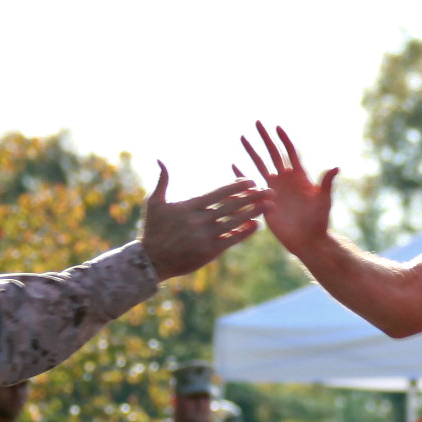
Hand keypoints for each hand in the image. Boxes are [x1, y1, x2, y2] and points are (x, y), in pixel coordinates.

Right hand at [139, 162, 263, 279]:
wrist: (151, 261)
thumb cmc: (153, 230)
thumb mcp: (154, 203)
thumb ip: (162, 181)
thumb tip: (160, 160)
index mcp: (189, 207)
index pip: (218, 193)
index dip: (236, 186)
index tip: (251, 180)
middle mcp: (199, 220)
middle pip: (231, 205)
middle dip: (252, 196)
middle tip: (269, 190)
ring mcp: (205, 236)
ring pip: (235, 222)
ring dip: (254, 212)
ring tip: (269, 205)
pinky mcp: (209, 252)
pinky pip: (232, 240)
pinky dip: (245, 232)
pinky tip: (257, 225)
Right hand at [240, 124, 338, 256]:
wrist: (307, 239)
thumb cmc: (319, 220)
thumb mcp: (324, 200)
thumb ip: (326, 183)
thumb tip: (337, 167)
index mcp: (299, 176)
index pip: (290, 152)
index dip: (284, 139)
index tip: (276, 126)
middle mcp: (285, 179)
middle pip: (273, 153)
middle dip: (265, 138)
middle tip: (257, 123)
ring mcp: (274, 189)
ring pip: (261, 165)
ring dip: (252, 152)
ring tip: (242, 137)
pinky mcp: (264, 200)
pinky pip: (252, 185)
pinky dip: (243, 175)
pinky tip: (234, 165)